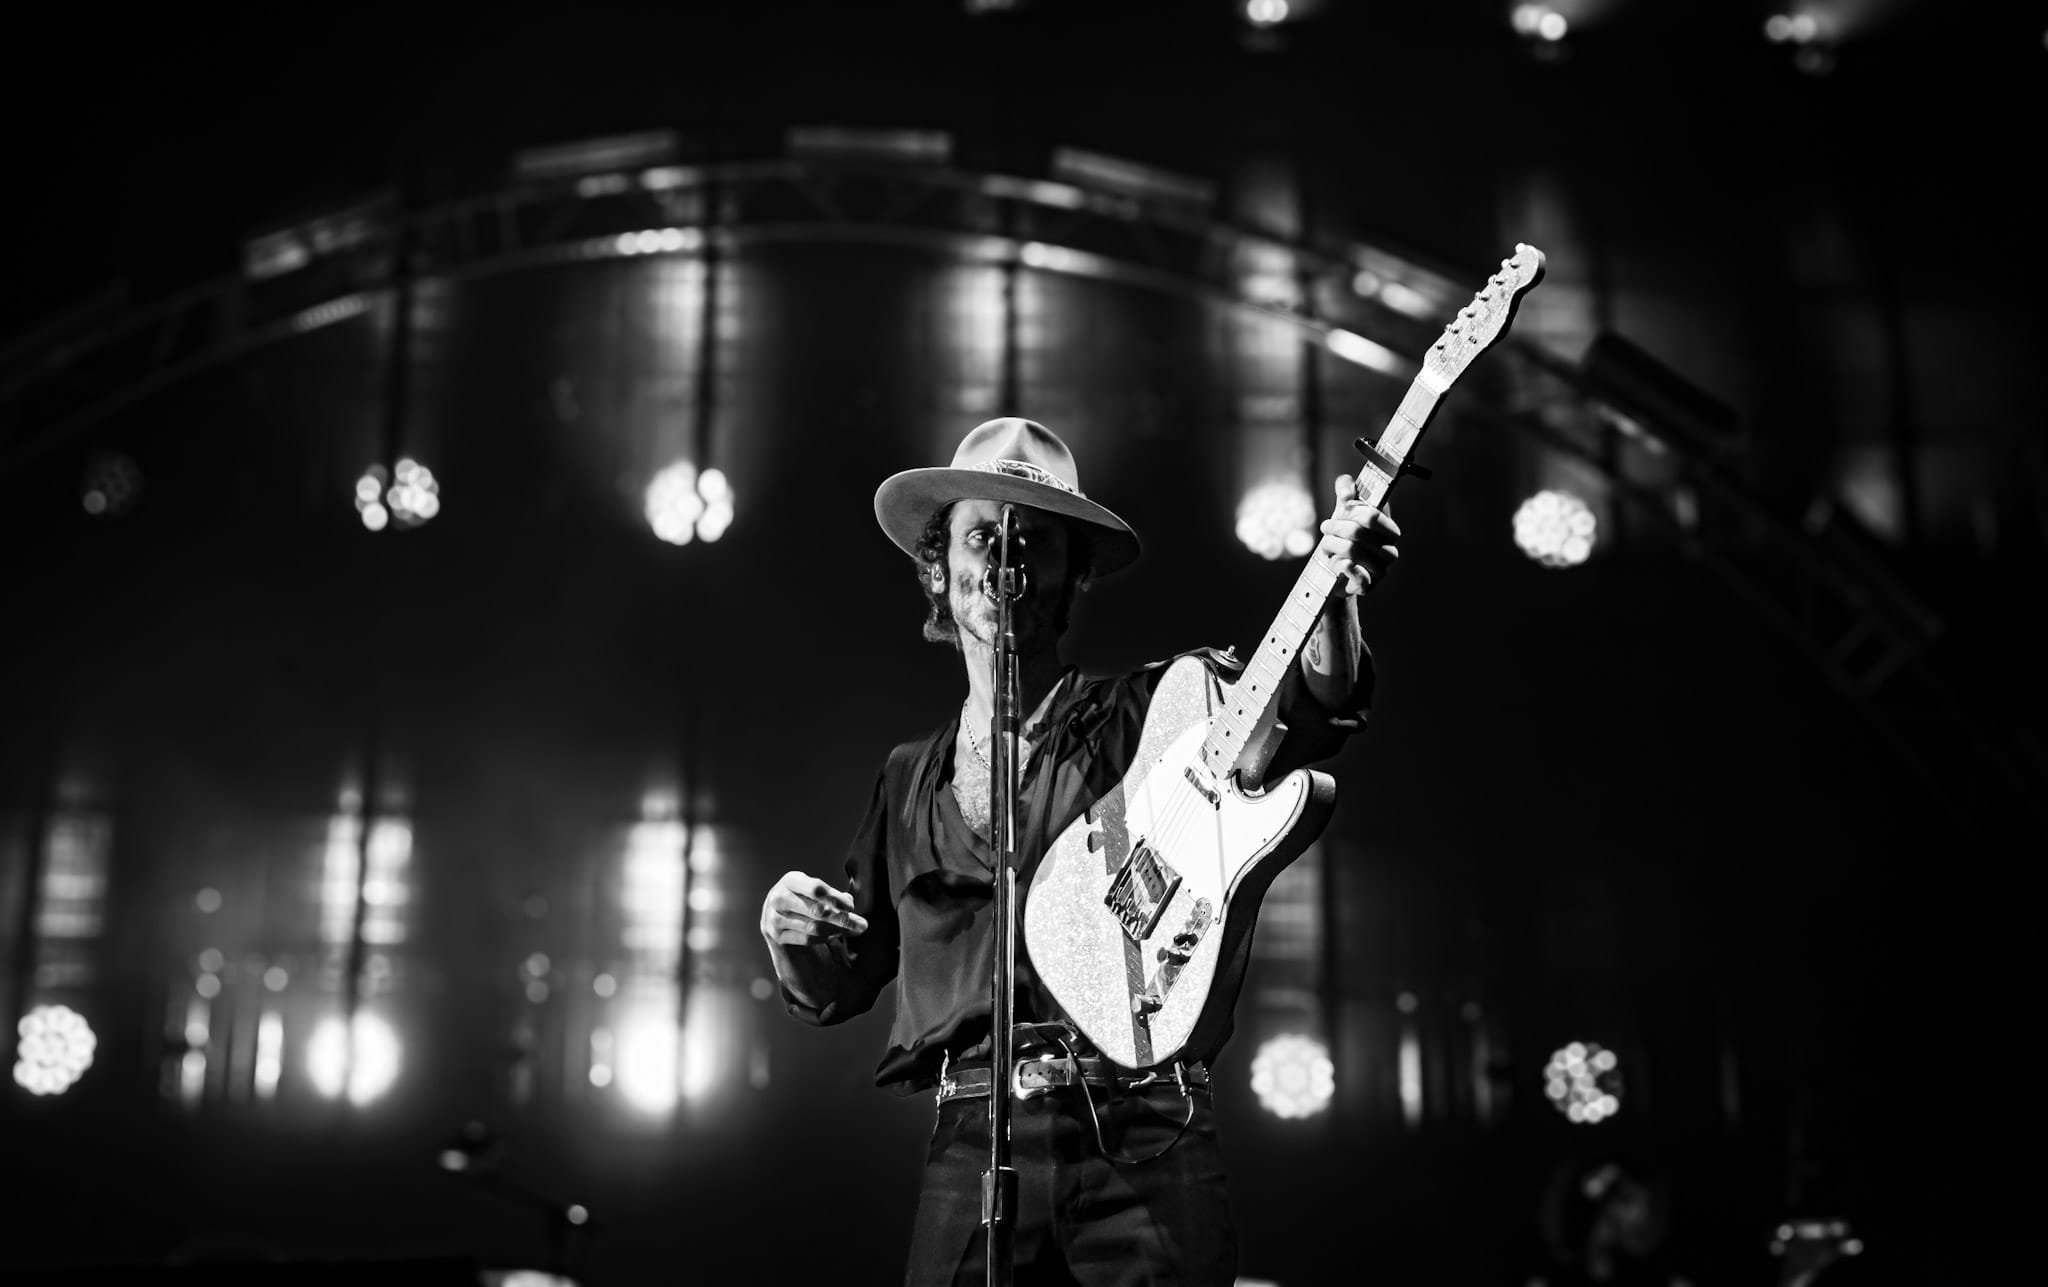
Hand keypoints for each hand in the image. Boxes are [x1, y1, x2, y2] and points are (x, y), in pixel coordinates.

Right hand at [760, 871, 868, 946]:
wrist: (775, 914)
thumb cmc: (802, 898)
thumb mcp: (814, 890)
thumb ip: (833, 895)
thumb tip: (849, 904)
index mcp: (790, 880)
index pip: (816, 889)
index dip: (836, 899)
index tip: (851, 908)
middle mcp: (779, 898)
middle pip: (817, 911)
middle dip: (843, 919)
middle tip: (862, 926)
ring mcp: (775, 918)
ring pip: (814, 928)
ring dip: (836, 930)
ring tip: (849, 930)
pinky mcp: (776, 935)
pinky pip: (806, 939)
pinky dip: (822, 938)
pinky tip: (831, 935)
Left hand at [1318, 475, 1399, 594]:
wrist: (1337, 573)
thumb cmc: (1344, 539)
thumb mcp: (1343, 513)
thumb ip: (1346, 492)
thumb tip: (1347, 486)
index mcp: (1390, 531)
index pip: (1372, 515)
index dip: (1351, 511)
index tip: (1341, 510)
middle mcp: (1390, 551)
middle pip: (1358, 532)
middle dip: (1335, 528)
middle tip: (1326, 528)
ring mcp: (1381, 570)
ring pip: (1351, 551)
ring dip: (1331, 545)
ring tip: (1326, 545)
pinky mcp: (1368, 586)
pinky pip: (1355, 574)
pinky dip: (1341, 566)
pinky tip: (1337, 562)